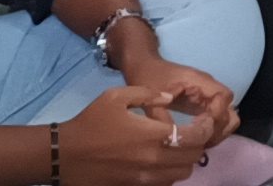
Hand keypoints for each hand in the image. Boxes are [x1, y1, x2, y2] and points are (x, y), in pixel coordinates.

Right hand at [52, 86, 210, 185]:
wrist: (66, 154)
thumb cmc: (91, 122)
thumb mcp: (116, 97)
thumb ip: (148, 95)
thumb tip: (171, 98)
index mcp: (152, 136)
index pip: (196, 137)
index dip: (206, 128)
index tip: (205, 121)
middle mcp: (154, 161)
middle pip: (194, 158)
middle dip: (198, 144)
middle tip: (191, 132)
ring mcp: (146, 179)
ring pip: (182, 174)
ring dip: (185, 160)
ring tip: (176, 147)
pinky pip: (165, 184)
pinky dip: (170, 173)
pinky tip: (161, 161)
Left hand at [106, 54, 237, 151]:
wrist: (144, 64)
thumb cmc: (147, 76)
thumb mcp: (149, 96)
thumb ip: (162, 116)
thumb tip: (174, 138)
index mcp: (199, 81)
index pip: (224, 97)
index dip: (218, 115)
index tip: (202, 128)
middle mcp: (208, 88)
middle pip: (230, 110)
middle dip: (220, 128)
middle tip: (202, 140)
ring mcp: (207, 96)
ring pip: (227, 116)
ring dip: (218, 131)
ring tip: (200, 142)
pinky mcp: (202, 103)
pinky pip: (216, 118)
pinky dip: (212, 130)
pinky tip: (196, 138)